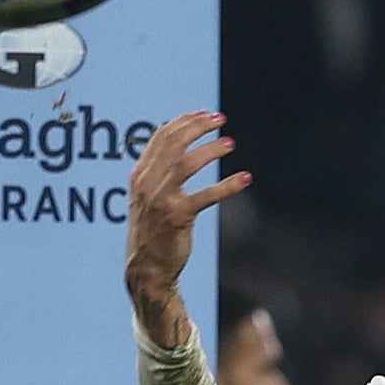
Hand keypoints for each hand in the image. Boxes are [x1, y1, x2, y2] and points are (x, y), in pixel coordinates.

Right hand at [124, 110, 247, 345]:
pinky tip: (245, 178)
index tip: (205, 115)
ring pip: (188, 162)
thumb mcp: (147, 197)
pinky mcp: (178, 217)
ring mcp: (161, 199)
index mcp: (139, 175)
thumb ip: (158, 172)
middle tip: (221, 120)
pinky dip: (229, 184)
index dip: (185, 122)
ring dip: (211, 149)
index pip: (161, 137)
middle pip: (173, 142)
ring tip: (230, 143)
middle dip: (198, 127)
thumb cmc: (152, 231)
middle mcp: (147, 183)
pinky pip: (207, 195)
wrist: (147, 269)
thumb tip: (178, 146)